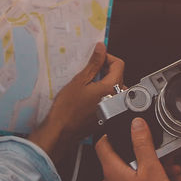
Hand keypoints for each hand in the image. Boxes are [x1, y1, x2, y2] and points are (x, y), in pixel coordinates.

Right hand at [28, 42, 123, 165]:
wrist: (61, 131)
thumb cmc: (67, 108)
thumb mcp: (79, 80)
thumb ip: (94, 63)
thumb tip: (101, 49)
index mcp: (111, 88)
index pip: (119, 64)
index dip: (107, 58)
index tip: (96, 58)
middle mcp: (115, 98)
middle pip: (118, 76)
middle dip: (105, 69)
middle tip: (90, 70)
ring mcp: (112, 109)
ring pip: (114, 88)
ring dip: (104, 82)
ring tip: (88, 82)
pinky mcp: (107, 116)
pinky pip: (110, 99)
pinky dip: (102, 93)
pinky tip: (88, 95)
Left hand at [96, 118, 173, 180]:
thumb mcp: (152, 169)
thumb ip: (143, 144)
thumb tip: (136, 124)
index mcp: (111, 171)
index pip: (102, 143)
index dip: (113, 133)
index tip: (125, 129)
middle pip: (123, 158)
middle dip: (145, 155)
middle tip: (161, 156)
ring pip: (133, 174)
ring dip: (152, 170)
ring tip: (170, 172)